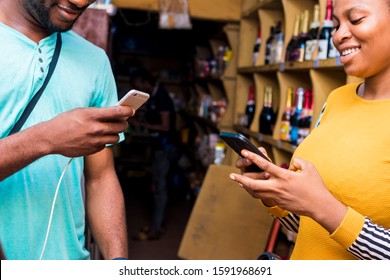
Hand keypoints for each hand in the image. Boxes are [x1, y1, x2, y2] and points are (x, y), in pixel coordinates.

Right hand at [38, 106, 134, 156]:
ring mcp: (95, 140)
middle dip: (124, 123)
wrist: (51, 138)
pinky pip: (106, 145)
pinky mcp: (93, 150)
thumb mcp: (81, 111)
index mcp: (92, 115)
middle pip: (121, 126)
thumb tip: (113, 113)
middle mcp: (96, 128)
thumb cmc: (65, 122)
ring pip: (116, 138)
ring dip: (115, 134)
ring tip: (110, 130)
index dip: (127, 111)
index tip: (131, 110)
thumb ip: (97, 113)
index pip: (117, 111)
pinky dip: (104, 142)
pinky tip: (97, 138)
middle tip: (122, 122)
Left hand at [230, 150, 347, 231]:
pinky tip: (251, 189)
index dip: (253, 157)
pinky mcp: (279, 202)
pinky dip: (255, 192)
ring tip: (238, 182)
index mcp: (284, 176)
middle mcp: (278, 186)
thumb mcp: (310, 168)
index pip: (265, 165)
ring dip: (245, 187)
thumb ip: (298, 162)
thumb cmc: (316, 187)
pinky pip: (263, 197)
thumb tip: (291, 163)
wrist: (319, 206)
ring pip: (256, 192)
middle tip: (231, 175)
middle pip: (253, 183)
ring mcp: (277, 196)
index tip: (244, 152)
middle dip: (241, 179)